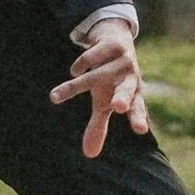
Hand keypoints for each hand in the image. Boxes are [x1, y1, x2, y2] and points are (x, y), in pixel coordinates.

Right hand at [57, 17, 147, 158]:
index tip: (141, 130)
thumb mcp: (105, 102)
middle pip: (126, 90)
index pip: (137, 108)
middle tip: (118, 107)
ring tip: (53, 97)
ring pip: (96, 76)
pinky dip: (79, 65)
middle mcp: (130, 77)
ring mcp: (122, 60)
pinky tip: (74, 71)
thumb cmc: (112, 79)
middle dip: (122, 98)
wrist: (115, 39)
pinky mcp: (111, 45)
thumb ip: (99, 127)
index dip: (138, 118)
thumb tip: (89, 155)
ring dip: (74, 87)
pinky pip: (91, 56)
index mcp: (133, 93)